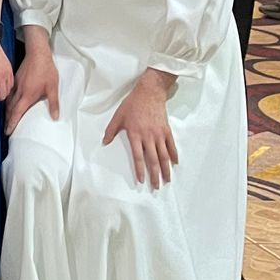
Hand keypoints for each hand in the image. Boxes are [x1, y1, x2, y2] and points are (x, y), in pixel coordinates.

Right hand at [5, 37, 59, 132]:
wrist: (37, 54)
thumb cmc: (46, 70)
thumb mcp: (52, 88)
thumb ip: (53, 103)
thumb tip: (55, 117)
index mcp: (27, 95)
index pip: (17, 113)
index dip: (12, 123)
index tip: (8, 131)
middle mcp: (19, 91)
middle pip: (10, 109)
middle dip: (7, 120)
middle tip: (6, 130)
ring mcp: (16, 85)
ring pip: (8, 101)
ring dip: (7, 111)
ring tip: (7, 119)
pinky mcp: (15, 80)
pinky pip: (9, 93)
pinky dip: (8, 101)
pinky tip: (9, 103)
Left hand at [103, 70, 178, 188]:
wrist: (149, 93)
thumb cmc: (132, 104)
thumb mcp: (118, 116)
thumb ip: (111, 130)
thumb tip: (104, 142)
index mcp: (135, 134)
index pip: (138, 156)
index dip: (139, 169)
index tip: (141, 180)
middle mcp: (149, 136)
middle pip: (153, 160)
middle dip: (154, 175)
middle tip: (156, 186)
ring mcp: (159, 134)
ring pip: (164, 156)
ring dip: (165, 169)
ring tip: (166, 180)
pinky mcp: (166, 130)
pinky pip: (171, 146)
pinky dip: (174, 155)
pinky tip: (175, 164)